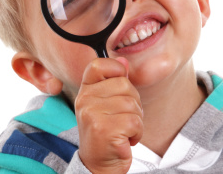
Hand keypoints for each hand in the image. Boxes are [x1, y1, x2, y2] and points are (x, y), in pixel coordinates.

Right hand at [75, 57, 142, 173]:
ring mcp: (92, 114)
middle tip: (123, 119)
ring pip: (132, 104)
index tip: (120, 88)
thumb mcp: (107, 104)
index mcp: (85, 90)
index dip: (116, 70)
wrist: (98, 164)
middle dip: (133, 103)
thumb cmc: (106, 132)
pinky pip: (135, 122)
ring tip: (123, 130)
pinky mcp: (103, 130)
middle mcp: (85, 100)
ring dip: (136, 120)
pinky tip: (126, 139)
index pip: (99, 65)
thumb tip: (124, 60)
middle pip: (124, 84)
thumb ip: (115, 81)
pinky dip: (137, 133)